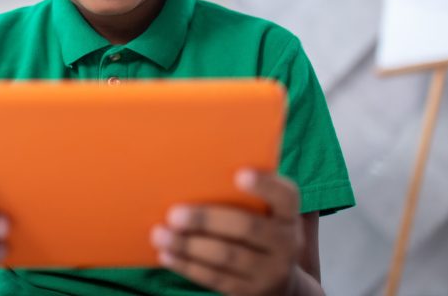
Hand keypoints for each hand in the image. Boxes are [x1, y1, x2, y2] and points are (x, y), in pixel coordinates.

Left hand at [150, 170, 302, 295]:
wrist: (278, 280)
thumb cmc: (258, 227)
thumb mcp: (263, 211)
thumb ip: (240, 193)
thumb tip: (195, 165)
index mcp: (287, 215)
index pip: (285, 196)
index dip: (264, 185)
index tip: (238, 174)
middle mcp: (285, 243)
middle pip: (246, 227)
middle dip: (206, 219)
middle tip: (174, 213)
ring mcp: (269, 271)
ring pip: (226, 257)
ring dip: (188, 245)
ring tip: (160, 234)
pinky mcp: (249, 291)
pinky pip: (215, 278)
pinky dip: (187, 265)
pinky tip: (166, 254)